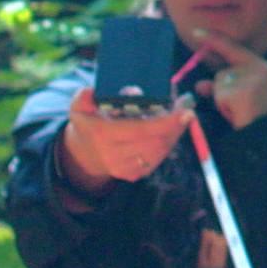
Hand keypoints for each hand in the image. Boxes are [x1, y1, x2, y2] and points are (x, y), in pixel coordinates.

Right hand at [58, 86, 188, 191]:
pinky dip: (167, 143)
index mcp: (102, 135)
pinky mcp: (132, 175)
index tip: (185, 110)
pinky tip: (170, 130)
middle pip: (156, 141)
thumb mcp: (79, 106)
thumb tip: (114, 91)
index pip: (141, 130)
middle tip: (187, 108)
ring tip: (181, 117)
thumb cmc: (86, 124)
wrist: (83, 156)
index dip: (166, 122)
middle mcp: (113, 155)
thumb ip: (86, 96)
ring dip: (174, 134)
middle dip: (176, 125)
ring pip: (160, 151)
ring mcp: (124, 169)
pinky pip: (157, 159)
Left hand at [189, 29, 266, 128]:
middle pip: (223, 71)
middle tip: (230, 99)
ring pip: (219, 82)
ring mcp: (249, 78)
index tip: (195, 31)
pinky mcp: (240, 90)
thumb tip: (200, 85)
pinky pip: (218, 94)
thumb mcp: (241, 95)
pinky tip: (236, 113)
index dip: (213, 39)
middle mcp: (258, 68)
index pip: (234, 48)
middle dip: (218, 87)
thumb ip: (223, 84)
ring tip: (238, 111)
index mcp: (262, 66)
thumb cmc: (255, 116)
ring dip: (222, 99)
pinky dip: (222, 105)